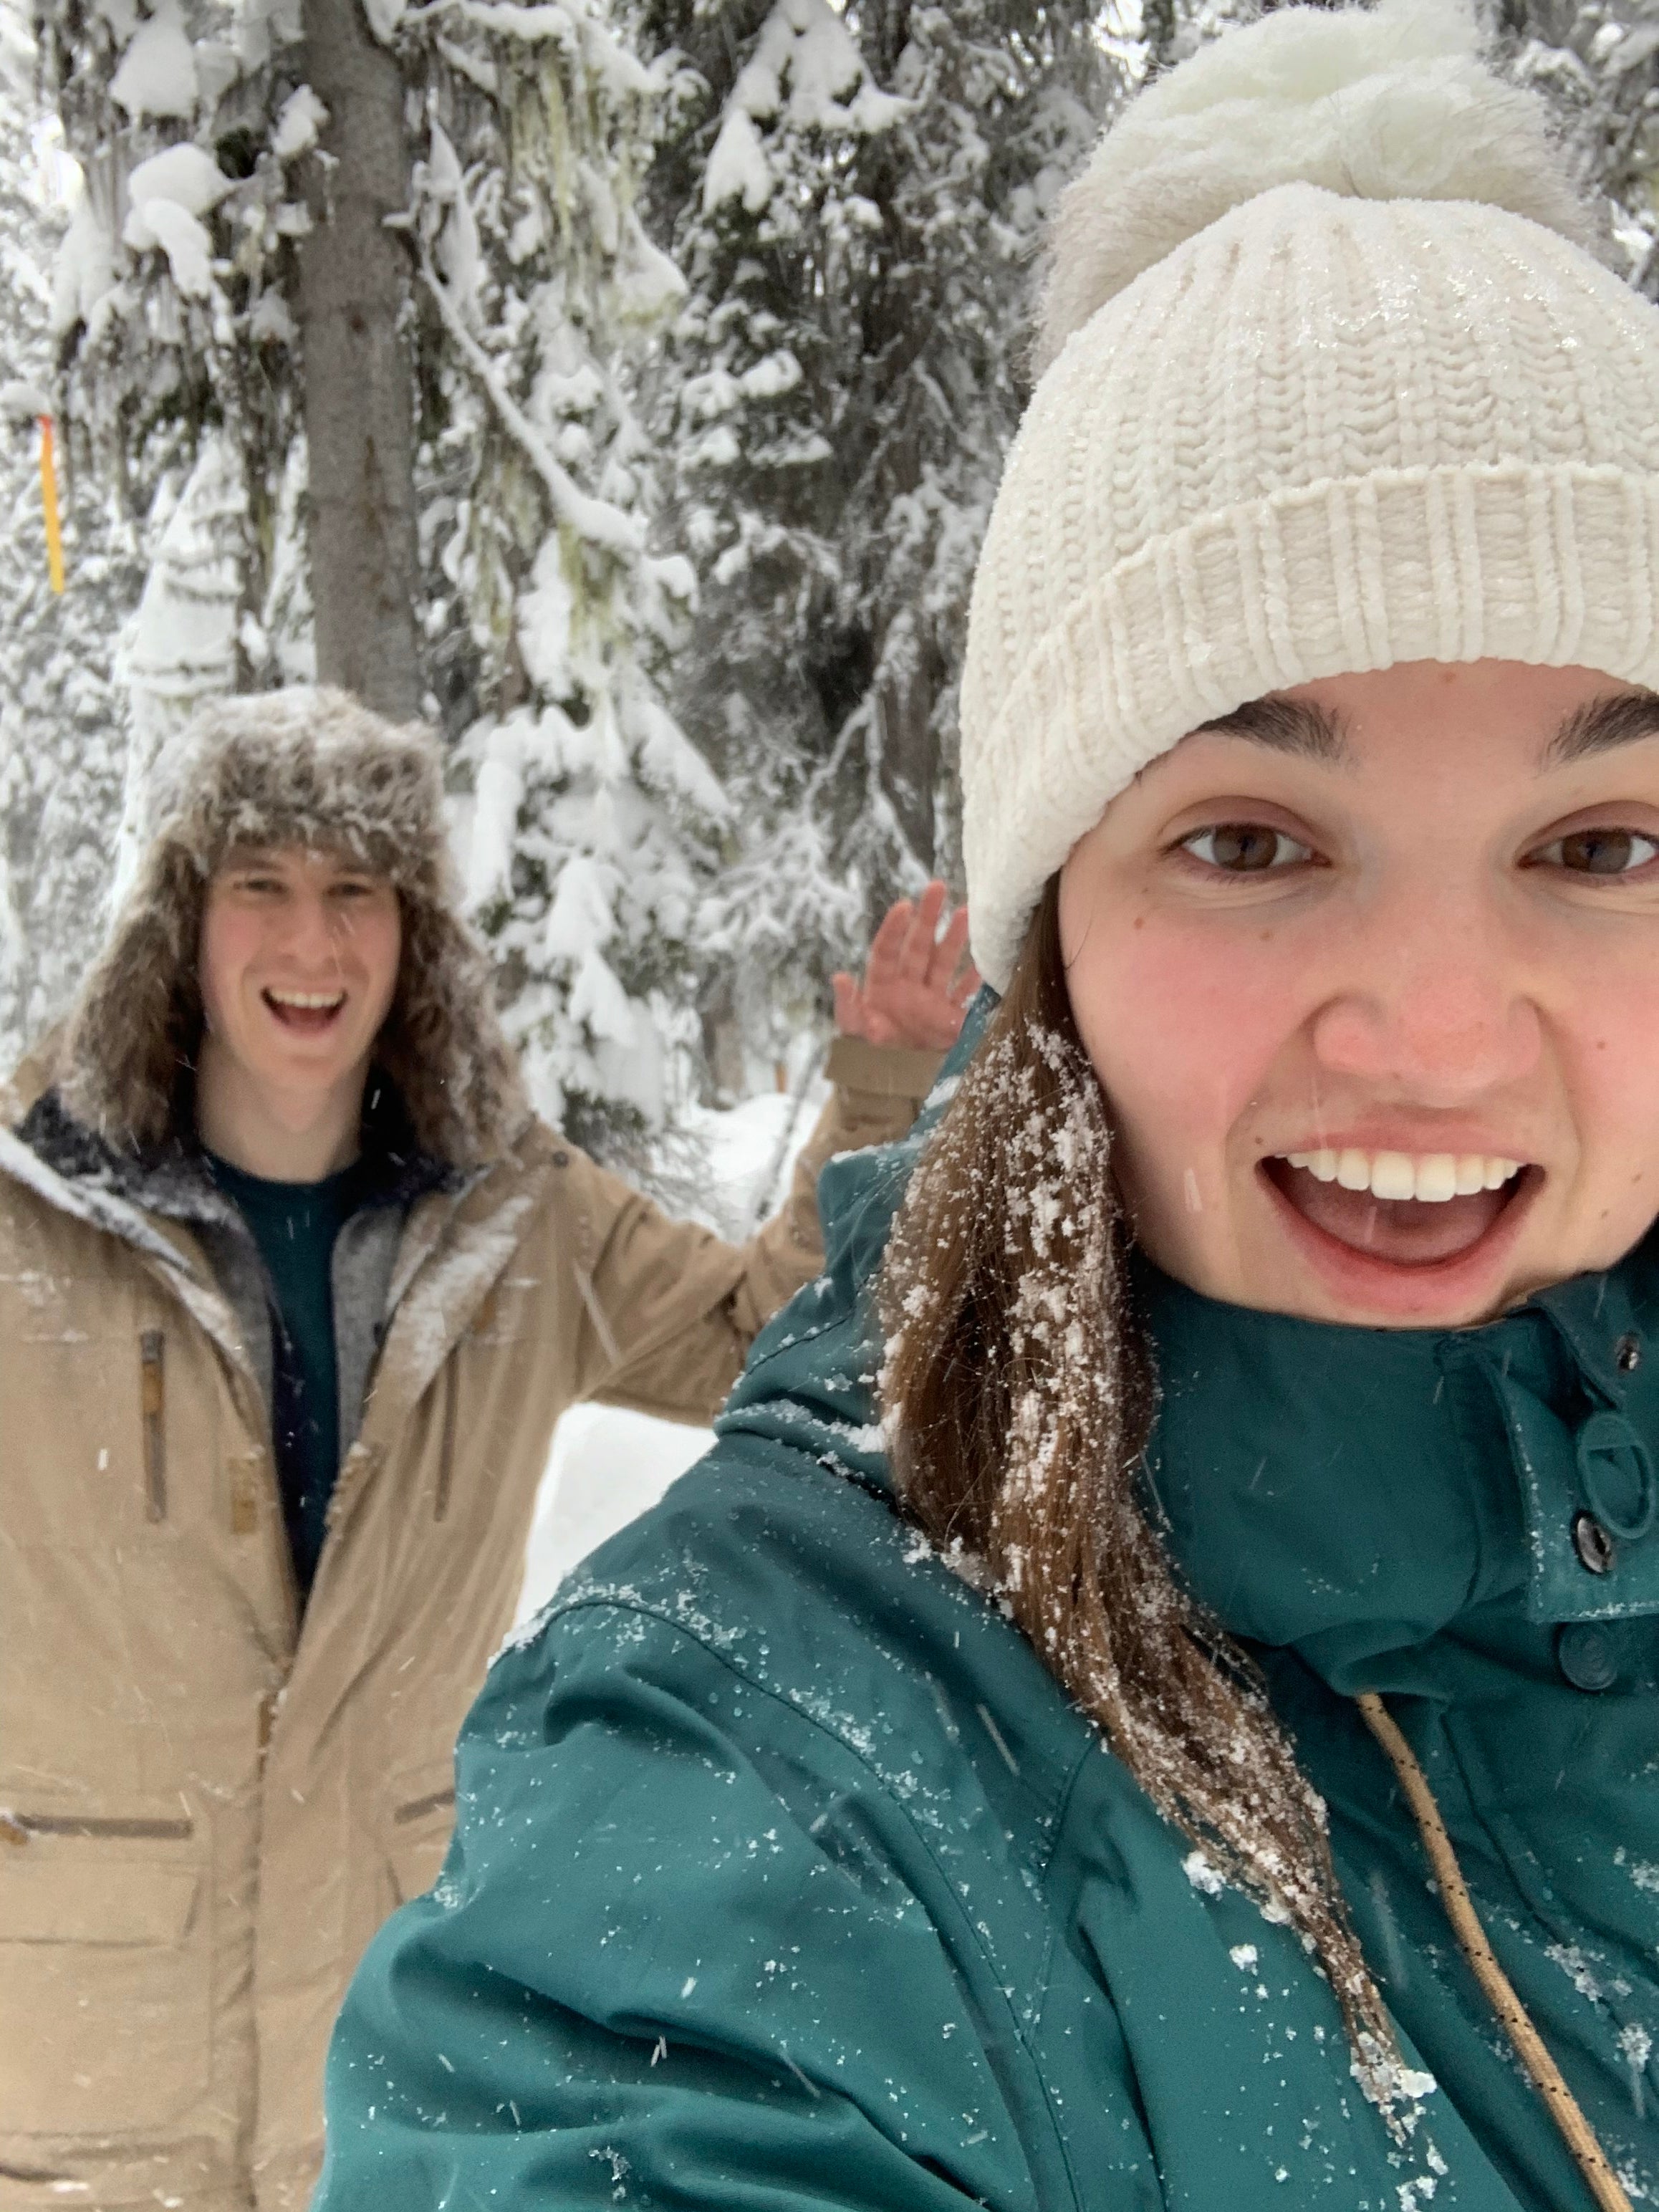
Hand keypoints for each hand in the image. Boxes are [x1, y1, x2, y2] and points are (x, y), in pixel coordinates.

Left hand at [832, 881, 979, 1052]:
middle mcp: (906, 989)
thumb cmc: (867, 1062)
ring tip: (967, 911)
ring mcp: (930, 1003)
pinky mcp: (949, 1021)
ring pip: (943, 963)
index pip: (887, 951)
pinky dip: (976, 979)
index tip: (905, 905)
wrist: (893, 1093)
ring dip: (955, 939)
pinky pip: (964, 994)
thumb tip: (840, 977)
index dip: (895, 929)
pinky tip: (989, 959)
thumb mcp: (854, 1035)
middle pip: (918, 947)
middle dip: (928, 918)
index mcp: (881, 988)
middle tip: (938, 886)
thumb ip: (848, 1007)